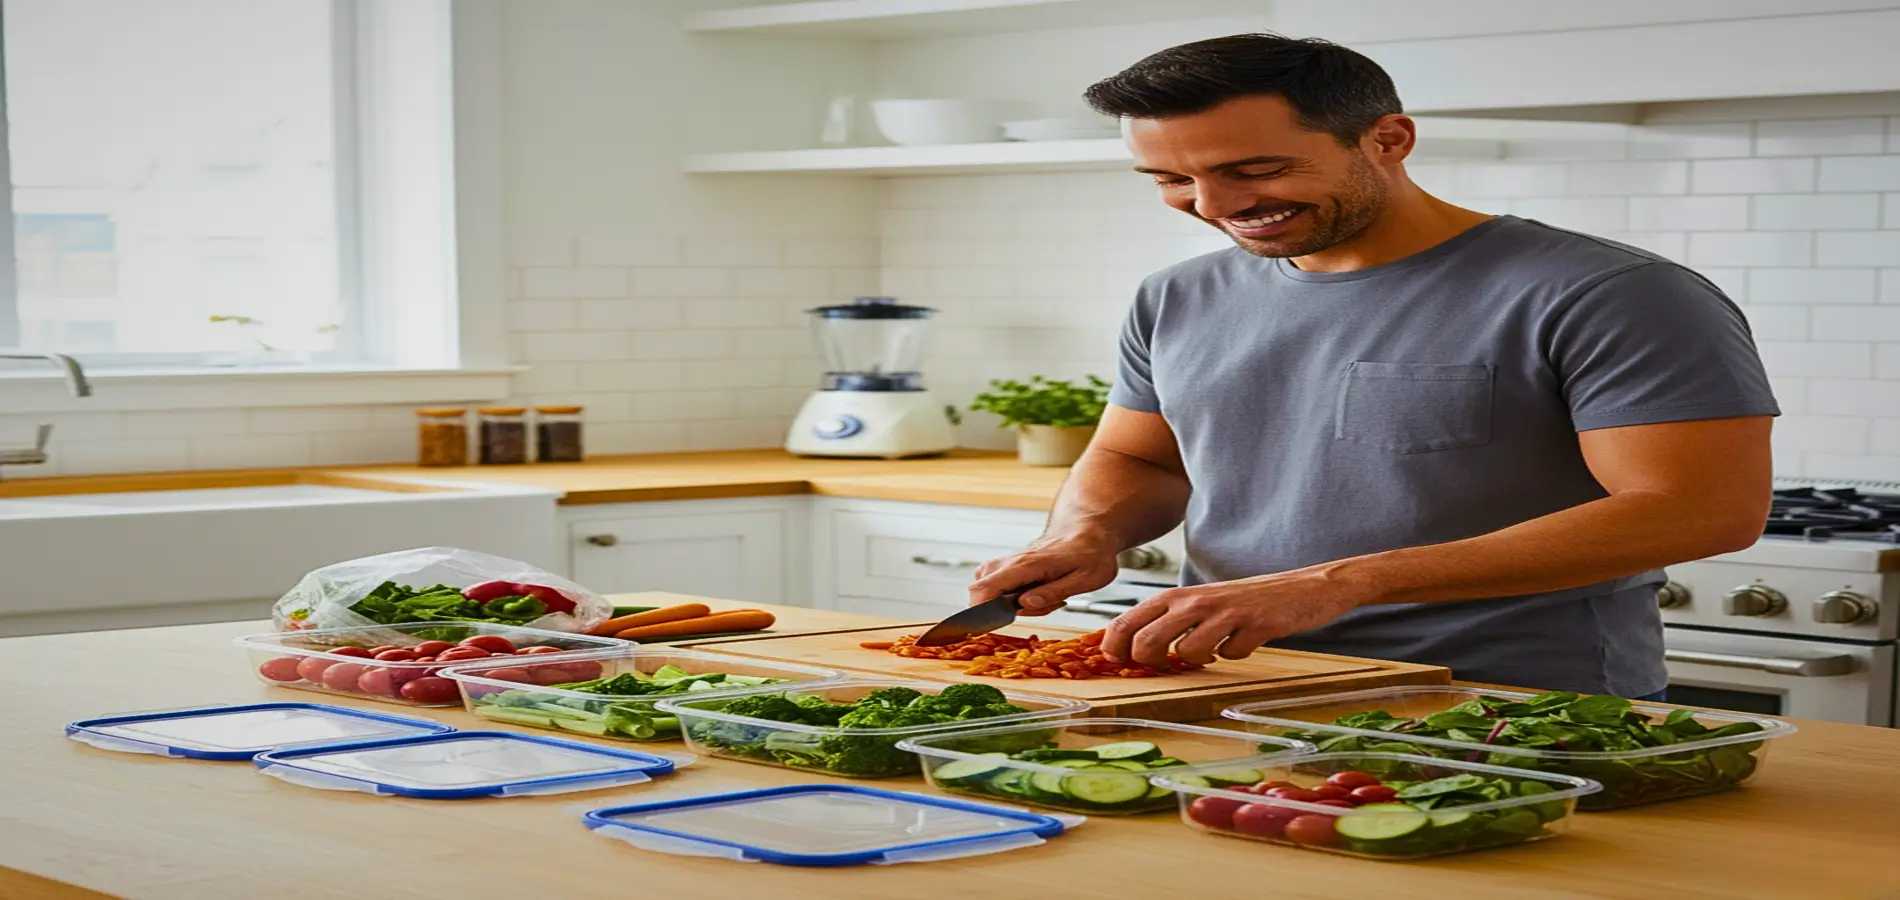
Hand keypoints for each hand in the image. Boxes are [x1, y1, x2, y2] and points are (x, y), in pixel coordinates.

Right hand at [967, 533, 1120, 616]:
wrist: (1089, 531)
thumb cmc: (1090, 553)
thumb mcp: (1085, 578)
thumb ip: (1053, 592)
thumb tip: (1024, 604)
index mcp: (1027, 565)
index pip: (985, 588)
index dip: (978, 611)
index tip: (989, 626)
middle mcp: (1012, 562)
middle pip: (979, 590)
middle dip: (1001, 612)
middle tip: (1039, 607)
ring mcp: (1009, 563)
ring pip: (988, 589)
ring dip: (1011, 605)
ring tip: (1045, 600)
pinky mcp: (1011, 566)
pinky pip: (999, 586)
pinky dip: (1014, 598)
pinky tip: (1038, 595)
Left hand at [1102, 569, 1365, 666]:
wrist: (1303, 586)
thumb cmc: (1244, 599)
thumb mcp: (1199, 604)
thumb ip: (1169, 621)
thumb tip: (1133, 650)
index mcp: (1176, 596)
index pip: (1127, 622)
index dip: (1115, 648)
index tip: (1121, 663)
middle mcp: (1195, 601)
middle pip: (1147, 641)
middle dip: (1150, 663)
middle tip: (1167, 666)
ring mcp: (1225, 612)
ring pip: (1187, 651)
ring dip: (1198, 661)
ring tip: (1214, 650)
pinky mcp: (1255, 624)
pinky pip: (1231, 653)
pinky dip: (1236, 655)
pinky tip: (1245, 642)